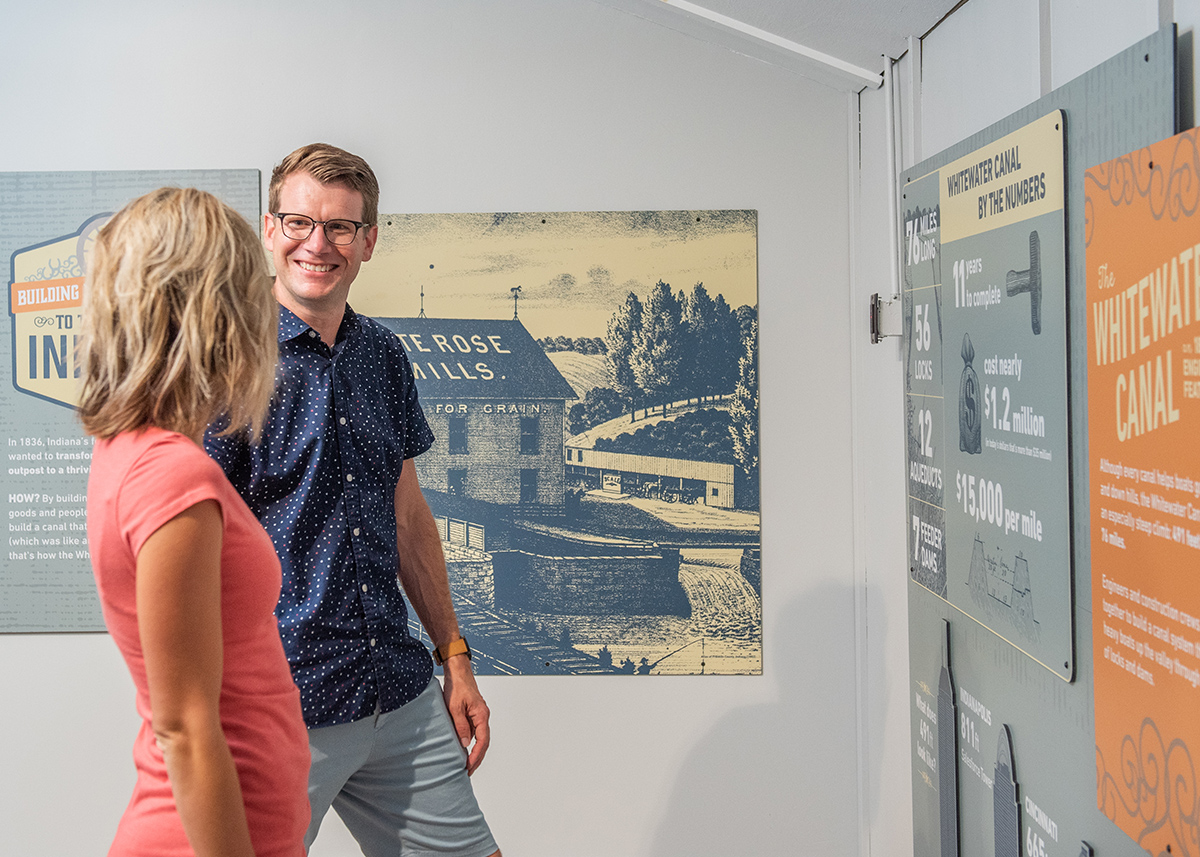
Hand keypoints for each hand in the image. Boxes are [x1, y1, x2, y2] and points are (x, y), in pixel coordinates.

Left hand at [441, 655, 490, 774]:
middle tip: (467, 771)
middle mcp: (482, 717)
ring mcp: (477, 715)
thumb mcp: (455, 708)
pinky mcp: (471, 714)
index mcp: (482, 715)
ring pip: (477, 737)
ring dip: (471, 750)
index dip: (476, 757)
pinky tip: (459, 747)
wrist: (457, 671)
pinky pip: (471, 731)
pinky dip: (467, 741)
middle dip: (476, 758)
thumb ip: (460, 726)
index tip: (468, 767)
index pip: (482, 742)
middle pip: (483, 742)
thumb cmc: (457, 686)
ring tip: (462, 763)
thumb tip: (465, 744)